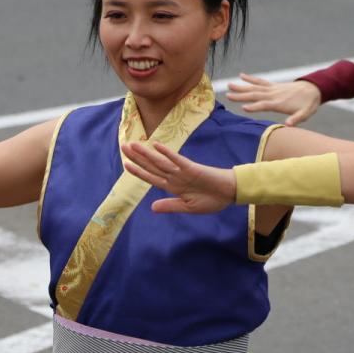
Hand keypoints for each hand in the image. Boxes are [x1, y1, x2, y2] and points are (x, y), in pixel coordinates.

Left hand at [122, 141, 236, 213]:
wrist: (230, 194)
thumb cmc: (212, 200)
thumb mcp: (189, 207)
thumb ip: (171, 206)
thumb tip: (152, 207)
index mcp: (173, 187)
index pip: (152, 177)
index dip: (138, 171)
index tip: (126, 164)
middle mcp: (175, 177)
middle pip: (152, 166)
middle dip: (138, 157)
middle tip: (124, 146)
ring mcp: (182, 171)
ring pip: (160, 162)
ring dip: (146, 153)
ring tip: (133, 145)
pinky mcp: (192, 168)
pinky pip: (177, 160)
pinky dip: (167, 153)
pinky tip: (157, 146)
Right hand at [226, 73, 322, 126]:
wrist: (314, 88)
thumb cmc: (309, 104)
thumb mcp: (306, 113)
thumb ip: (297, 119)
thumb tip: (288, 125)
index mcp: (279, 103)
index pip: (264, 105)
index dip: (254, 107)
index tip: (243, 107)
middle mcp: (274, 94)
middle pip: (255, 95)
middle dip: (241, 95)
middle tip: (228, 95)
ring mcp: (273, 89)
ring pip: (254, 87)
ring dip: (241, 86)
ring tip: (229, 85)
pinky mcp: (273, 85)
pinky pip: (260, 81)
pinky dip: (251, 79)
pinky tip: (241, 76)